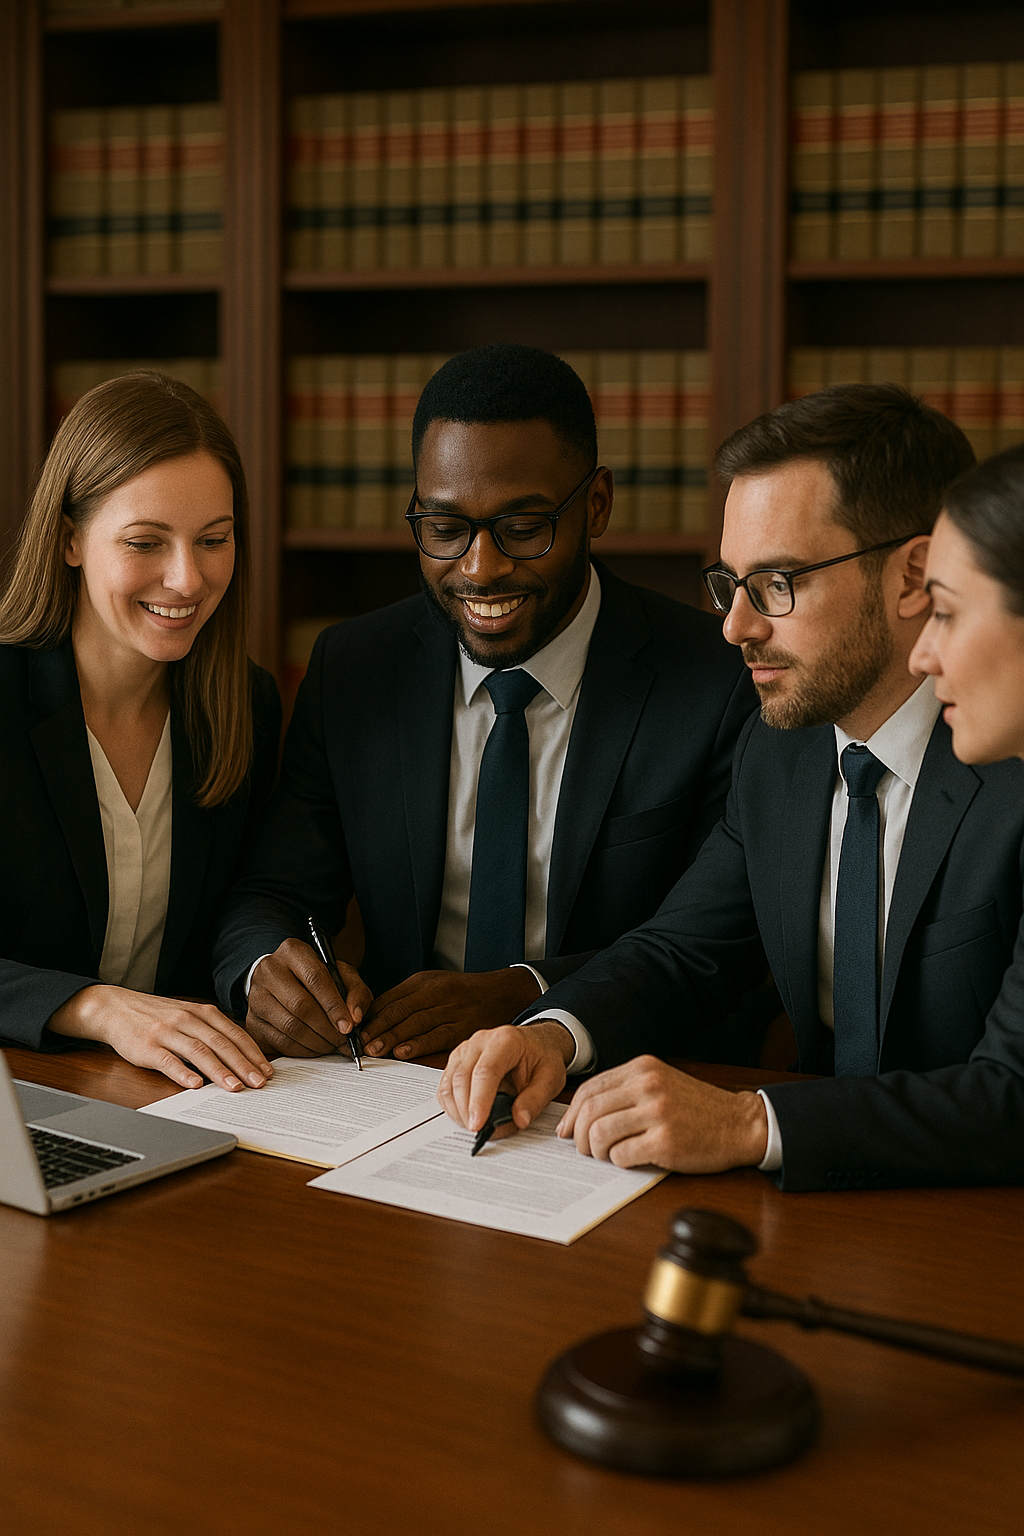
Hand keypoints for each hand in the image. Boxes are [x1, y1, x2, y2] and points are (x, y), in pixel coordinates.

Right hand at [48, 985, 273, 1091]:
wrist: (116, 1008)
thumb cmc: (158, 1016)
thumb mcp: (188, 1016)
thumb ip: (211, 1031)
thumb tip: (242, 1056)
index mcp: (201, 1012)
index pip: (234, 1034)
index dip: (252, 1053)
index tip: (267, 1071)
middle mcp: (187, 1019)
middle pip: (220, 1043)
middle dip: (243, 1065)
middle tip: (259, 1084)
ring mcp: (166, 1032)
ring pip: (198, 1052)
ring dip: (219, 1071)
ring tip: (235, 1087)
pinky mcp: (147, 1047)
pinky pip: (168, 1061)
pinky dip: (183, 1073)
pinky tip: (196, 1085)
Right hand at [246, 938, 373, 1057]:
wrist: (282, 981)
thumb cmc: (316, 978)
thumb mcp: (341, 974)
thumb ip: (355, 992)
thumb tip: (355, 1018)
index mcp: (293, 951)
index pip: (315, 979)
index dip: (334, 1006)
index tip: (349, 1026)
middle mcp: (269, 970)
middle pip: (301, 1006)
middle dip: (327, 1029)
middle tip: (344, 1041)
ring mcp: (256, 997)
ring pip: (290, 1027)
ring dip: (317, 1042)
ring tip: (333, 1045)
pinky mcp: (252, 1021)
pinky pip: (280, 1042)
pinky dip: (303, 1050)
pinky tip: (316, 1048)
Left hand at [360, 967, 541, 1059]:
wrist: (503, 993)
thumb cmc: (464, 992)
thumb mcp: (434, 985)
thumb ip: (407, 1000)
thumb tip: (376, 1018)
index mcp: (425, 981)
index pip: (391, 998)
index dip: (372, 1015)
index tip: (356, 1028)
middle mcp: (437, 993)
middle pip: (401, 1010)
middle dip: (378, 1028)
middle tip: (362, 1043)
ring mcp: (451, 1010)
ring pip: (416, 1024)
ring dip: (393, 1038)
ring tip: (375, 1050)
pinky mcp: (464, 1027)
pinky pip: (438, 1037)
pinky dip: (419, 1045)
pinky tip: (404, 1052)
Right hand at [437, 1020, 573, 1138]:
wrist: (537, 1043)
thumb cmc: (542, 1058)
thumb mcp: (551, 1079)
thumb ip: (535, 1100)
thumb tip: (520, 1120)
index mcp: (505, 1041)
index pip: (485, 1071)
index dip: (479, 1101)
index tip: (478, 1125)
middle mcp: (480, 1041)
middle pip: (461, 1078)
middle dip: (466, 1111)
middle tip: (480, 1133)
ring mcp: (465, 1050)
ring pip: (449, 1083)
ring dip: (458, 1111)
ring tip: (477, 1126)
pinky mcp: (457, 1061)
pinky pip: (445, 1086)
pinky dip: (452, 1106)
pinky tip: (467, 1116)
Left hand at [556, 1056, 768, 1171]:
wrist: (740, 1123)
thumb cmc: (697, 1108)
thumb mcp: (660, 1084)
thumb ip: (625, 1091)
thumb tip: (580, 1116)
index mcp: (642, 1069)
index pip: (590, 1089)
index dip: (572, 1113)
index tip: (566, 1130)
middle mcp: (648, 1086)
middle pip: (590, 1111)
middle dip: (578, 1135)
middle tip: (582, 1149)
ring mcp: (657, 1114)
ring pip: (600, 1134)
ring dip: (596, 1151)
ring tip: (605, 1156)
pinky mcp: (666, 1142)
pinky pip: (622, 1155)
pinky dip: (618, 1161)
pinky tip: (629, 1159)